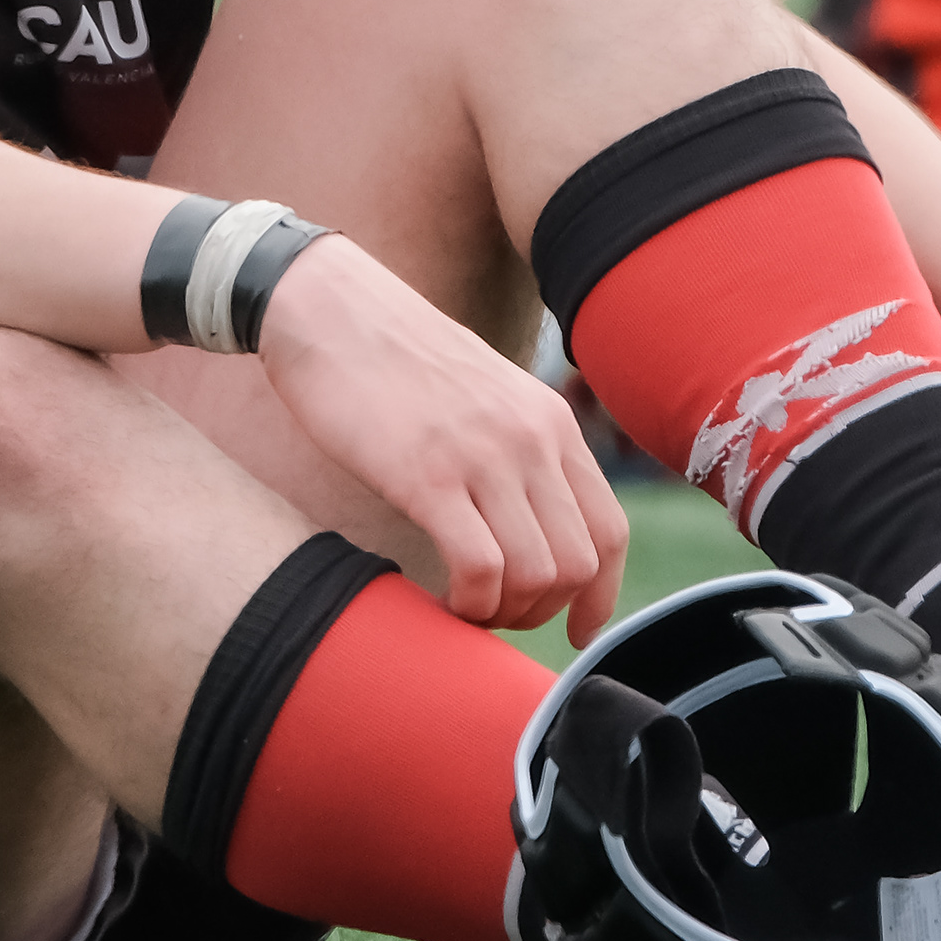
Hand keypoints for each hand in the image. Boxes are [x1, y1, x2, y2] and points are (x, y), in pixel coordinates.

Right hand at [252, 236, 626, 641]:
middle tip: (495, 614)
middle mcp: (531, 439)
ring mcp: (483, 456)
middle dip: (542, 611)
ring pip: (536, 574)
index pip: (610, 530)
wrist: (329, 310)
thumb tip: (530, 523)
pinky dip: (469, 604)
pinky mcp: (427, 475)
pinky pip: (480, 568)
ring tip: (465, 607)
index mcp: (550, 422)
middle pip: (579, 563)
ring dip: (504, 613)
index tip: (575, 630)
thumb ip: (518, 449)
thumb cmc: (394, 362)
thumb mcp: (484, 396)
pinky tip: (440, 599)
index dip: (600, 596)